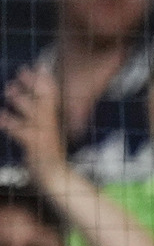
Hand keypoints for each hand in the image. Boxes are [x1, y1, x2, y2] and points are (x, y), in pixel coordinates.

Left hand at [0, 66, 68, 185]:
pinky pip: (24, 135)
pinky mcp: (38, 149)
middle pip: (46, 103)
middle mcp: (51, 128)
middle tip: (22, 71)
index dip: (46, 82)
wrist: (55, 180)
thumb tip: (30, 96)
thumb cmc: (45, 156)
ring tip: (10, 90)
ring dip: (24, 102)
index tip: (39, 66)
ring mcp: (46, 138)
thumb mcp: (44, 134)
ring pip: (36, 116)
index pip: (54, 98)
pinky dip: (12, 125)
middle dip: (35, 86)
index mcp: (54, 122)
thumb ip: (40, 115)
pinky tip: (2, 117)